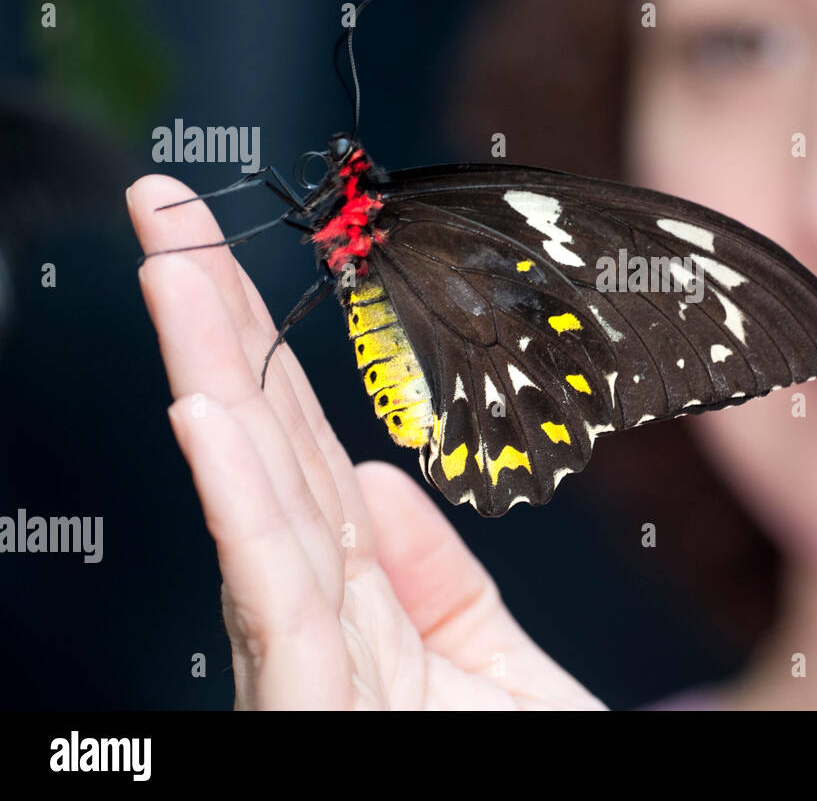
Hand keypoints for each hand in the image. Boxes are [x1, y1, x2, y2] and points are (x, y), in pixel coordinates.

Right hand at [128, 175, 604, 709]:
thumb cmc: (506, 767)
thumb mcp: (496, 664)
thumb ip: (442, 574)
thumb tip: (381, 480)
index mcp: (367, 600)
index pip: (306, 453)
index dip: (267, 357)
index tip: (230, 266)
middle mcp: (323, 619)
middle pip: (264, 451)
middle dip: (214, 328)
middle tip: (167, 215)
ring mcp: (309, 664)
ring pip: (253, 498)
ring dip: (210, 374)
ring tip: (172, 268)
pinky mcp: (314, 706)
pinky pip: (278, 592)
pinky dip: (242, 500)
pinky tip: (209, 414)